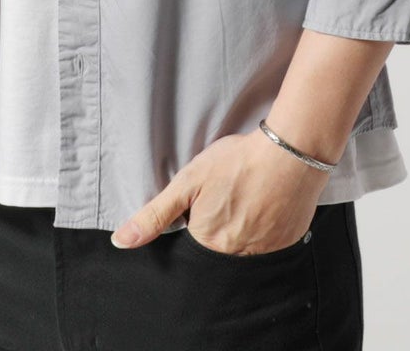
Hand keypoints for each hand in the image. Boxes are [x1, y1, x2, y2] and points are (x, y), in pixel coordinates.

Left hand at [110, 131, 328, 254]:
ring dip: (243, 228)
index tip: (207, 204)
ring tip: (247, 199)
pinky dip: (266, 229)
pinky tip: (266, 204)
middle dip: (220, 226)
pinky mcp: (287, 245)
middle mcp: (236, 257)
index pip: (192, 247)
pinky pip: (270, 247)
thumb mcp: (187, 182)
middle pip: (218, 250)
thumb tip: (121, 241)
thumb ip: (154, 215)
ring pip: (245, 249)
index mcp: (207, 243)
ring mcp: (265, 254)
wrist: (289, 153)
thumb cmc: (237, 163)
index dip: (196, 223)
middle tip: (230, 198)